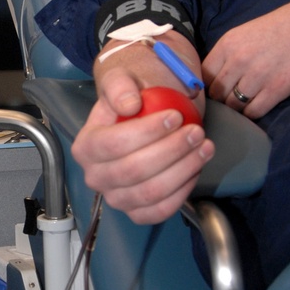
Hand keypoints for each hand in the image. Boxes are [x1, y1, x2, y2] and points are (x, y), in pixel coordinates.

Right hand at [73, 64, 213, 224]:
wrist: (144, 113)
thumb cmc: (132, 97)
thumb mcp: (122, 78)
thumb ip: (119, 85)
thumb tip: (129, 105)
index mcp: (85, 147)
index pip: (113, 144)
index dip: (147, 132)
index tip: (175, 116)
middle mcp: (95, 177)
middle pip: (133, 171)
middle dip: (171, 151)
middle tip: (196, 131)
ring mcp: (116, 198)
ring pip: (151, 193)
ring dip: (183, 170)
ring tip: (204, 147)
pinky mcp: (137, 212)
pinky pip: (161, 211)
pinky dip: (183, 191)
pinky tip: (196, 168)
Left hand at [202, 0, 289, 117]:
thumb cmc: (278, 28)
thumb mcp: (243, 34)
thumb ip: (226, 55)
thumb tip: (211, 80)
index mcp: (228, 45)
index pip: (204, 76)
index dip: (207, 86)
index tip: (214, 90)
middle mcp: (239, 61)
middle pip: (217, 94)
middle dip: (221, 98)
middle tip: (230, 98)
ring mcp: (258, 76)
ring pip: (233, 106)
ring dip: (237, 107)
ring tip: (245, 102)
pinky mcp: (277, 89)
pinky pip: (253, 112)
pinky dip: (252, 113)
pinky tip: (257, 105)